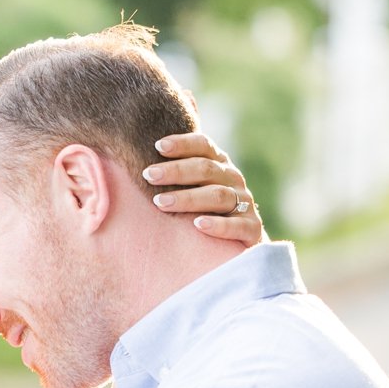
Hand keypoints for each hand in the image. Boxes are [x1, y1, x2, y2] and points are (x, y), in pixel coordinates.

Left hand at [144, 132, 266, 249]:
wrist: (241, 243)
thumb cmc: (206, 211)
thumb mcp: (194, 188)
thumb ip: (175, 173)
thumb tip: (136, 157)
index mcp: (220, 165)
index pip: (204, 146)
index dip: (182, 144)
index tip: (157, 146)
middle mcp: (234, 180)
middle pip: (206, 169)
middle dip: (176, 171)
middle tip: (149, 175)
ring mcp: (244, 203)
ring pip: (218, 196)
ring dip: (188, 198)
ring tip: (161, 202)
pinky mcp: (252, 229)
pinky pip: (237, 225)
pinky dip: (218, 225)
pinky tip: (198, 225)